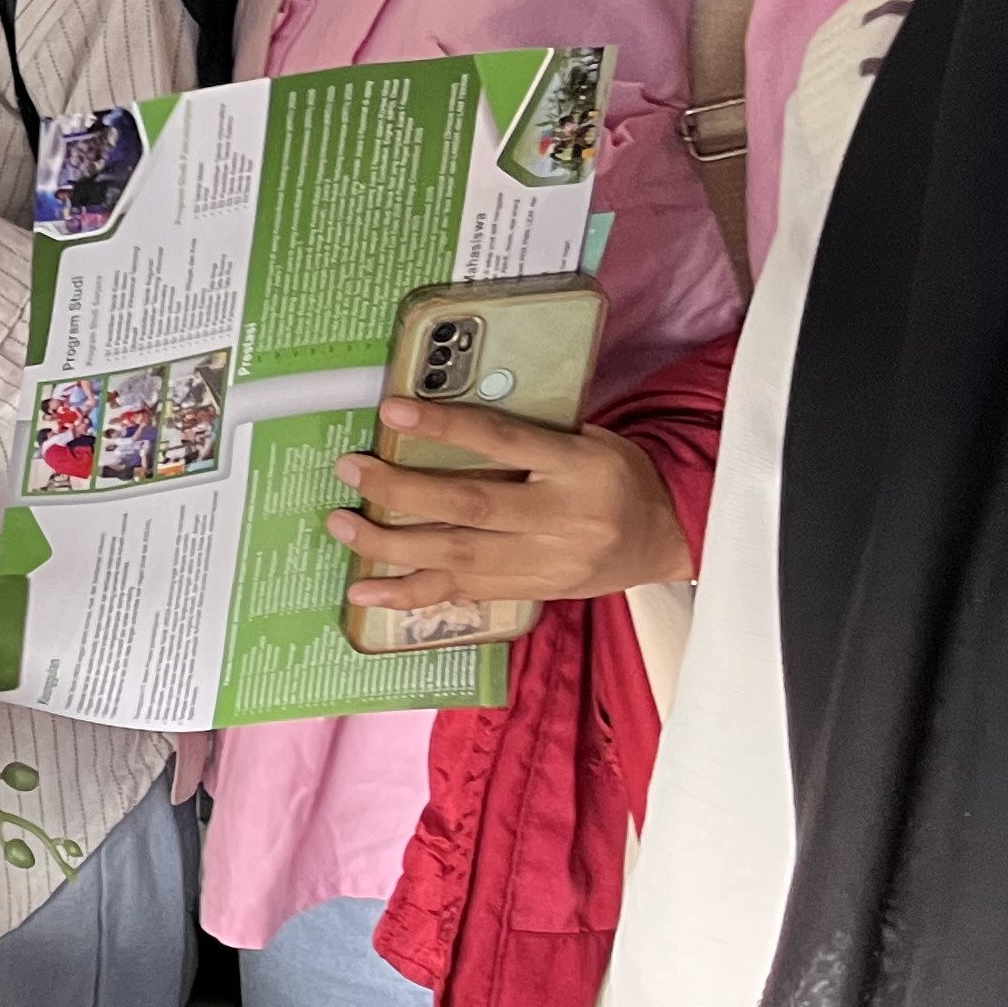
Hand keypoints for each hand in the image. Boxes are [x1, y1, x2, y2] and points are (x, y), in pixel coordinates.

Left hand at [330, 400, 694, 609]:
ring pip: (458, 557)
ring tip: (341, 525)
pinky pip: (463, 595)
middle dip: (401, 490)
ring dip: (390, 544)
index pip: (505, 441)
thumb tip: (436, 418)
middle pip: (472, 505)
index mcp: (579, 465)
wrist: (666, 534)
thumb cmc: (614, 472)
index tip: (390, 411)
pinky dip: (408, 595)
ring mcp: (547, 564)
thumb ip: (524, 432)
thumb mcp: (584, 437)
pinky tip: (364, 592)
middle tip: (351, 469)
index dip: (446, 427)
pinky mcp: (533, 593)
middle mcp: (564, 519)